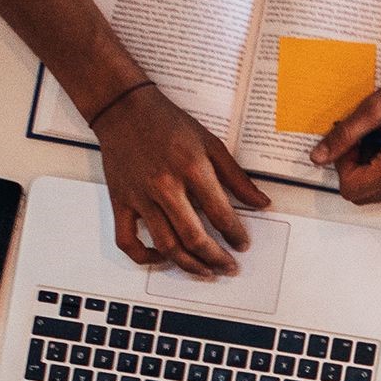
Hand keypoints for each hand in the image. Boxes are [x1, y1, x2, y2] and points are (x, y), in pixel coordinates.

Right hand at [96, 83, 266, 274]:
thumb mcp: (209, 143)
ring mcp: (140, 197)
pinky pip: (128, 241)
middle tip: (228, 267)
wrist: (124, 109)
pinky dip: (144, 257)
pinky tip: (160, 258)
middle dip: (216, 258)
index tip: (242, 244)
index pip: (221, 214)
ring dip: (189, 265)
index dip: (236, 235)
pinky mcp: (120, 203)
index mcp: (191, 168)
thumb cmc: (166, 122)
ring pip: (166, 245)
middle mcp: (165, 186)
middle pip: (194, 237)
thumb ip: (236, 176)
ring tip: (205, 272)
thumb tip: (260, 202)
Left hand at [313, 63, 380, 206]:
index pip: (350, 187)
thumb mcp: (374, 110)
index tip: (352, 141)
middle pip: (360, 194)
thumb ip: (343, 136)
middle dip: (354, 168)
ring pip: (374, 192)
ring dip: (368, 169)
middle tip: (365, 139)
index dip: (342, 163)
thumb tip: (319, 157)